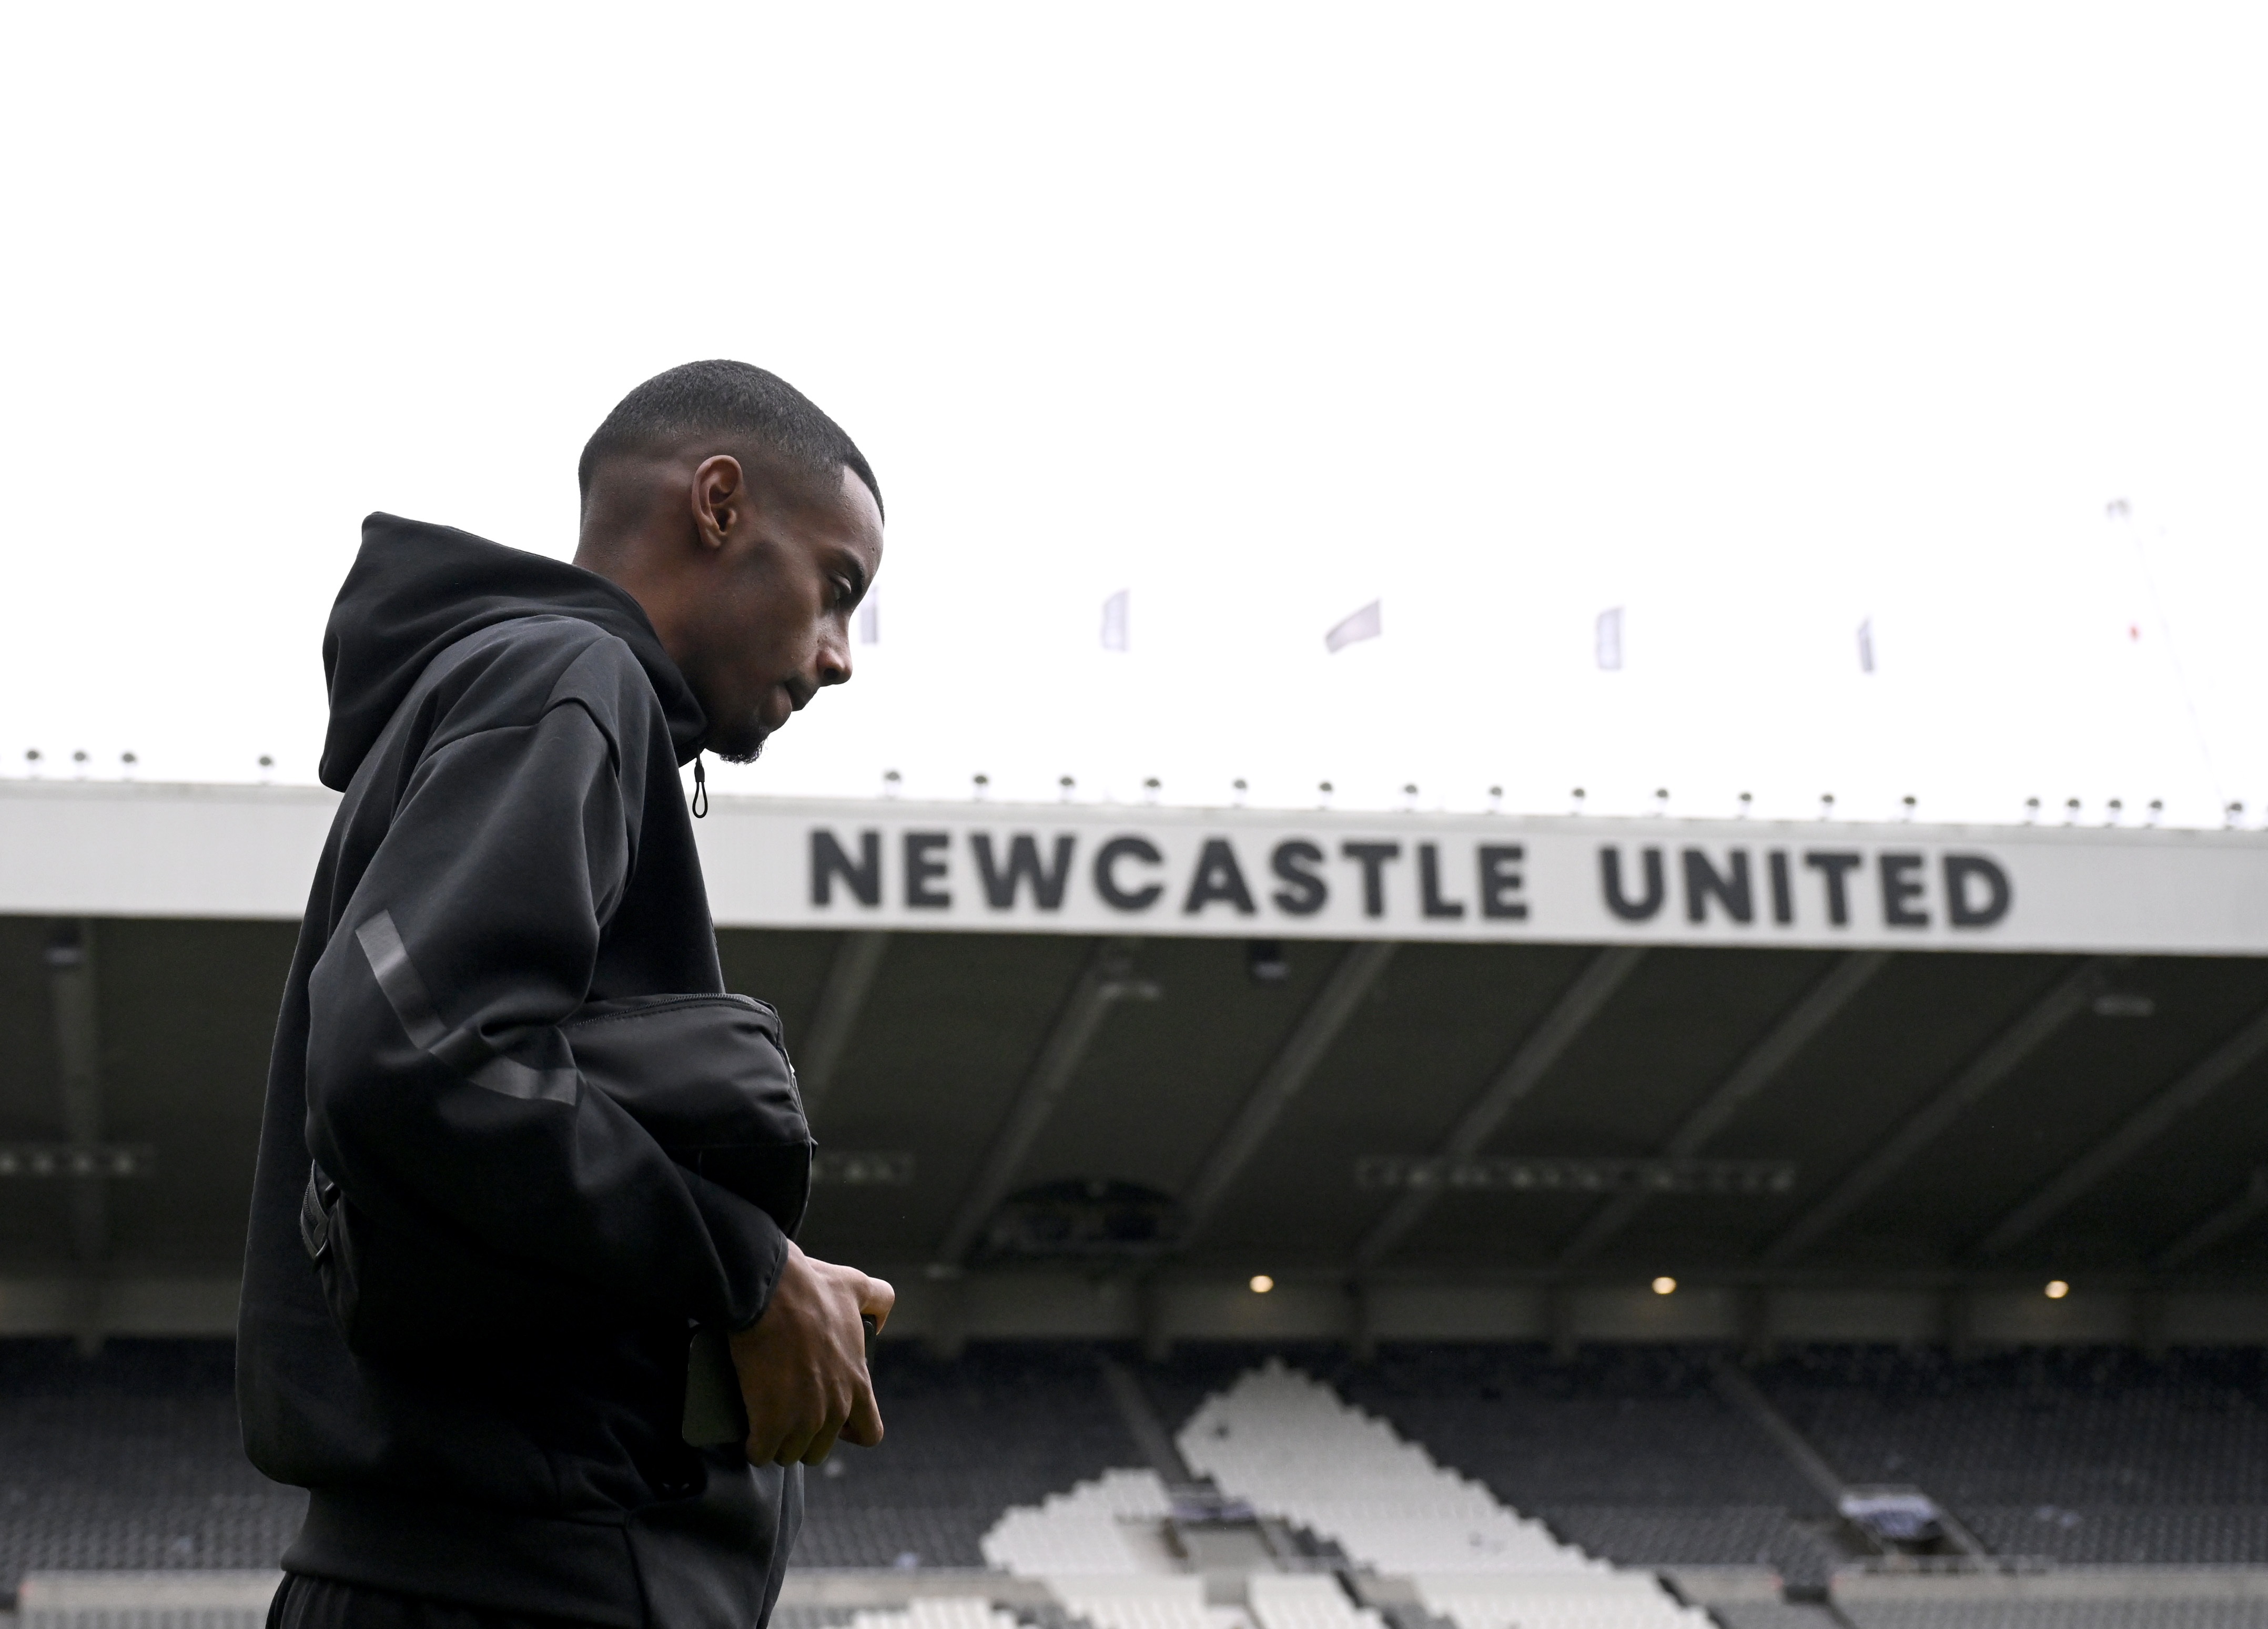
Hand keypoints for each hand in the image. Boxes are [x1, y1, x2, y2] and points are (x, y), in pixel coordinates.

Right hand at [727, 1241, 893, 1464]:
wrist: (768, 1292)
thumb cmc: (809, 1288)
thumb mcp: (855, 1286)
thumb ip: (878, 1300)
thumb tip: (879, 1321)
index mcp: (857, 1383)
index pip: (870, 1433)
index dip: (851, 1432)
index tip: (833, 1422)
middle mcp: (835, 1407)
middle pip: (820, 1449)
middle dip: (804, 1439)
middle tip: (788, 1418)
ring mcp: (803, 1418)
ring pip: (790, 1454)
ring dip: (777, 1444)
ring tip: (765, 1423)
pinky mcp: (770, 1422)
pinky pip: (761, 1453)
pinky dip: (754, 1448)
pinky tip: (748, 1434)